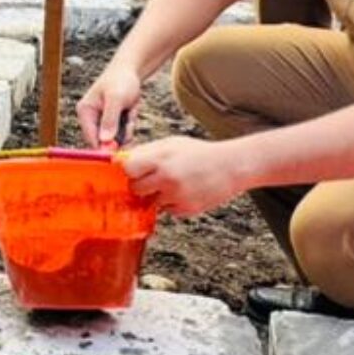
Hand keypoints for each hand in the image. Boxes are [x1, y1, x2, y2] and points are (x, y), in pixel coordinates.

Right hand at [75, 64, 142, 148]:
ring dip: (125, 131)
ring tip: (129, 112)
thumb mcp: (116, 98)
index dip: (103, 147)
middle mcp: (91, 119)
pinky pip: (122, 134)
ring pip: (115, 140)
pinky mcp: (112, 123)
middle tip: (128, 124)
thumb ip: (110, 119)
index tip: (118, 151)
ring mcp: (102, 122)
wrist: (130, 71)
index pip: (90, 137)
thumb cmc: (121, 80)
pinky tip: (130, 113)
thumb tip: (105, 140)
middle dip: (118, 137)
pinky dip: (129, 127)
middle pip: (102, 141)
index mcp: (85, 112)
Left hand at [121, 136, 244, 217]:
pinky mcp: (185, 210)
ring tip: (174, 182)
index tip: (133, 169)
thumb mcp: (171, 144)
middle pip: (135, 188)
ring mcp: (176, 196)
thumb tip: (122, 161)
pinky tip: (184, 191)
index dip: (129, 170)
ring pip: (151, 202)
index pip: (128, 169)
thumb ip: (146, 152)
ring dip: (157, 195)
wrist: (231, 167)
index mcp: (161, 159)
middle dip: (140, 184)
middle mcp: (167, 179)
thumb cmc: (200, 153)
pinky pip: (167, 210)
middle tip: (152, 178)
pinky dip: (171, 203)